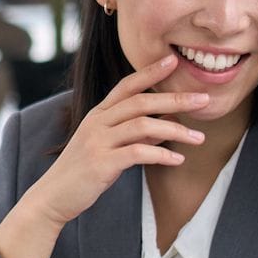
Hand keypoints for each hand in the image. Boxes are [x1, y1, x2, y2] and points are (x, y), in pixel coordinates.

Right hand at [25, 53, 209, 227]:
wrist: (53, 196)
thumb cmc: (83, 172)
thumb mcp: (108, 147)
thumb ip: (136, 134)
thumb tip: (169, 126)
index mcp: (97, 115)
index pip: (126, 86)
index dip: (149, 72)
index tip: (173, 60)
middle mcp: (96, 123)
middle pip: (140, 102)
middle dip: (174, 99)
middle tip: (204, 99)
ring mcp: (97, 141)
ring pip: (142, 125)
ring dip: (176, 130)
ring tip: (199, 138)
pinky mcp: (101, 163)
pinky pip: (137, 153)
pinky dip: (161, 154)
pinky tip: (178, 160)